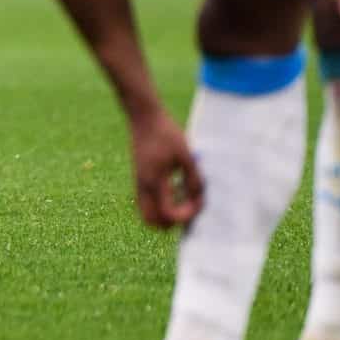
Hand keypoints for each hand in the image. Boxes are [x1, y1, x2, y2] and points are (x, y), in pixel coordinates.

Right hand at [128, 109, 203, 229]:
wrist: (144, 117)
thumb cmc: (166, 132)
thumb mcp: (186, 155)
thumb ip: (194, 179)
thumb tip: (199, 198)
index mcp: (154, 181)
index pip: (168, 214)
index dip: (185, 215)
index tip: (198, 201)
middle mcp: (144, 186)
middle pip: (152, 221)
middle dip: (172, 222)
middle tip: (189, 207)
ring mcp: (139, 182)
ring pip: (148, 213)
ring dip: (165, 214)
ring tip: (183, 198)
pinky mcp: (140, 177)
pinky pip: (147, 201)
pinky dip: (160, 204)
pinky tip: (176, 188)